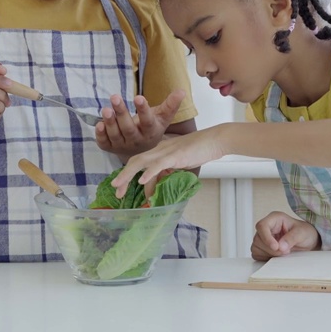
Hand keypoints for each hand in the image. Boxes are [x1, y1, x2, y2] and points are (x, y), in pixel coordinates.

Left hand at [95, 90, 185, 158]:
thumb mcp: (161, 117)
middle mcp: (137, 141)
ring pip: (116, 135)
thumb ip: (170, 105)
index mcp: (150, 132)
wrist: (141, 150)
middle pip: (129, 128)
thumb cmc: (150, 127)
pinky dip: (100, 135)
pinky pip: (104, 143)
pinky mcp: (110, 147)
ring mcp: (123, 146)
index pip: (147, 121)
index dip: (143, 110)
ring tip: (106, 109)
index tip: (138, 97)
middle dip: (121, 113)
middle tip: (115, 97)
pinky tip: (98, 124)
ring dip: (110, 122)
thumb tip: (182, 90)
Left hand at [110, 126, 227, 197]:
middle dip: (123, 177)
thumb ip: (164, 174)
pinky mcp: (176, 155)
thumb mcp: (177, 165)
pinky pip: (159, 164)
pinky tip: (142, 181)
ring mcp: (166, 152)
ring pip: (142, 162)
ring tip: (119, 187)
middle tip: (116, 192)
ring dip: (128, 175)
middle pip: (135, 161)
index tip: (120, 189)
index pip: (138, 162)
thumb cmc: (198, 151)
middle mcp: (159, 150)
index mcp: (158, 151)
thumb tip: (153, 190)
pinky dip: (149, 173)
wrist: (214, 140)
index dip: (127, 175)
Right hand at [251, 212, 319, 261]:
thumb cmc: (305, 233)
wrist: (308, 241)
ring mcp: (263, 237)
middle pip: (258, 239)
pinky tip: (277, 256)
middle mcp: (267, 227)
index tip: (276, 247)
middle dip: (271, 249)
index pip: (262, 226)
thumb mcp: (302, 233)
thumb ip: (292, 238)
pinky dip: (266, 258)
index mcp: (275, 219)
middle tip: (285, 251)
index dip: (267, 237)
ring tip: (283, 253)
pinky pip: (256, 254)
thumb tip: (280, 246)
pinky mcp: (262, 248)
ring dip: (269, 254)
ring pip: (256, 247)